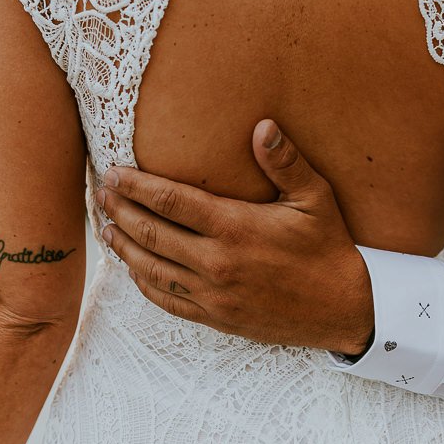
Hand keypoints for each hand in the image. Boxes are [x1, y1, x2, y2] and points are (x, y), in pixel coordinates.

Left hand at [95, 119, 374, 354]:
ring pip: (151, 268)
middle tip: (100, 192)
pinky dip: (143, 282)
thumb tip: (262, 125)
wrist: (344, 309)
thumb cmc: (329, 248)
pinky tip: (133, 268)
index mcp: (235, 228)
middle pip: (151, 233)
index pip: (170, 201)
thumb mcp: (315, 198)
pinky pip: (167, 301)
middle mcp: (216, 263)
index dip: (136, 185)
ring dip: (124, 246)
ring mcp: (213, 295)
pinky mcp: (216, 317)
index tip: (113, 172)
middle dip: (120, 210)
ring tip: (106, 226)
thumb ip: (285, 162)